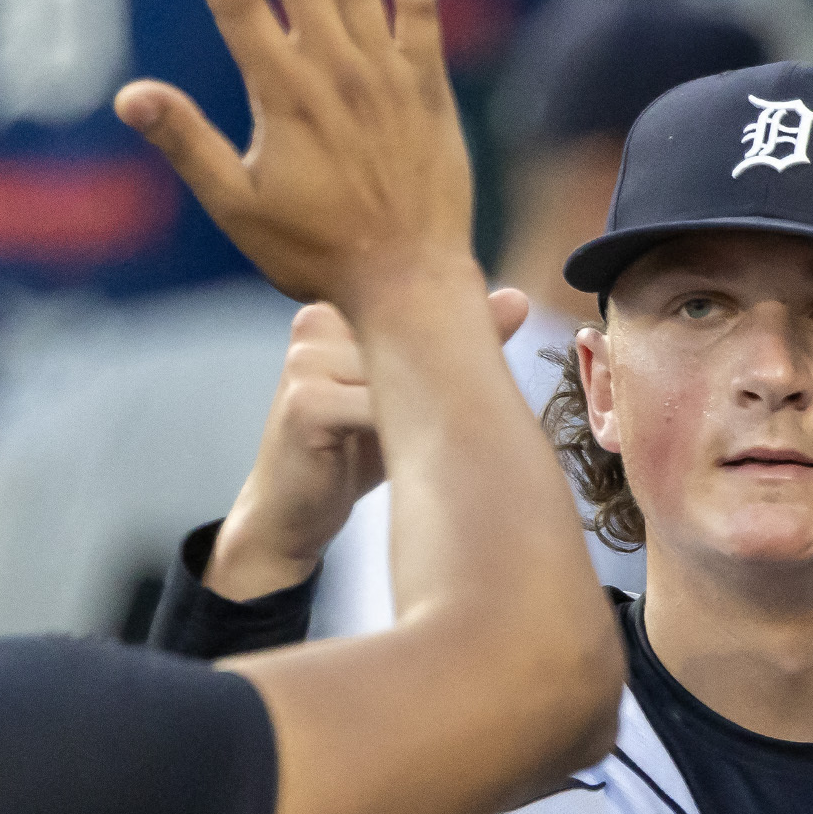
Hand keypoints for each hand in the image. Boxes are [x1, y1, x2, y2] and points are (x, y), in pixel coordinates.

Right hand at [117, 0, 472, 320]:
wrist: (408, 280)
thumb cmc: (315, 253)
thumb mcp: (237, 206)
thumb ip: (187, 144)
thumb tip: (130, 96)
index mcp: (281, 96)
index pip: (238, 3)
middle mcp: (333, 71)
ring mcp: (385, 71)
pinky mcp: (427, 82)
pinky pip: (418, 4)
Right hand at [211, 288, 533, 597]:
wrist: (291, 515)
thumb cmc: (351, 454)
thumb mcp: (403, 398)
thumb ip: (451, 348)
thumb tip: (520, 298)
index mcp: (336, 310)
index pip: (414, 305)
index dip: (458, 334)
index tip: (496, 352)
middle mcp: (315, 322)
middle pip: (409, 335)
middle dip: (449, 372)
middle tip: (476, 408)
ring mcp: (305, 359)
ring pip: (399, 373)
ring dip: (433, 405)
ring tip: (446, 435)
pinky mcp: (304, 402)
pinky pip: (378, 409)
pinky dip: (408, 432)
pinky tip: (422, 452)